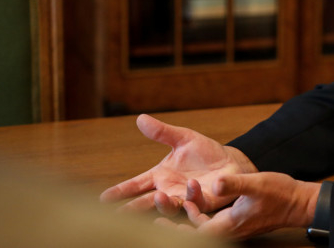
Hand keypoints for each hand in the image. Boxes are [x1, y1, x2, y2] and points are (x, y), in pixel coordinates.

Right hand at [99, 114, 257, 213]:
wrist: (231, 162)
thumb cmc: (205, 152)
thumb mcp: (183, 138)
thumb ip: (162, 132)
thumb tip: (140, 118)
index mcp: (161, 175)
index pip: (136, 185)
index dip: (120, 191)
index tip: (102, 198)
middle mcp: (169, 190)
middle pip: (145, 203)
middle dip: (131, 210)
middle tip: (116, 215)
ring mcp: (184, 198)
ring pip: (168, 207)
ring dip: (162, 203)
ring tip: (159, 196)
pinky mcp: (203, 202)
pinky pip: (195, 204)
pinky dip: (192, 197)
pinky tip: (191, 186)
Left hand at [165, 173, 320, 240]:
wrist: (298, 202)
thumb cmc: (280, 194)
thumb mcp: (256, 184)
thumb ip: (234, 184)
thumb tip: (214, 184)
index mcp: (230, 223)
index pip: (197, 233)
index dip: (178, 230)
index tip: (159, 220)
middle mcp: (230, 228)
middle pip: (197, 233)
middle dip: (177, 228)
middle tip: (157, 218)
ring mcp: (235, 225)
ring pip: (205, 227)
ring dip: (189, 219)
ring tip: (173, 206)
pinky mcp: (239, 220)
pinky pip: (214, 222)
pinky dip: (201, 215)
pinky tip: (197, 203)